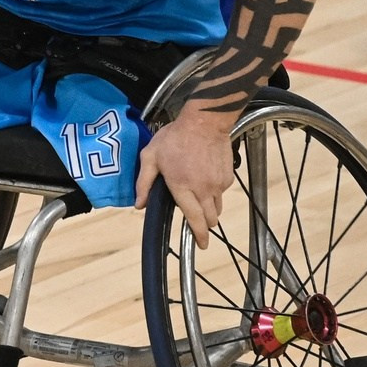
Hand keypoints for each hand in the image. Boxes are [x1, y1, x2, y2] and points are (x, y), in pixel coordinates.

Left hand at [134, 106, 235, 248]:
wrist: (204, 121)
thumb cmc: (176, 136)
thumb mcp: (151, 156)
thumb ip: (144, 183)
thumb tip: (139, 204)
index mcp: (183, 187)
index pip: (194, 219)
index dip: (199, 235)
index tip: (202, 244)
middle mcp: (203, 189)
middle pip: (210, 218)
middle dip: (204, 225)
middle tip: (199, 225)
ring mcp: (217, 183)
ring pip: (217, 207)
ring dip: (210, 209)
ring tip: (200, 200)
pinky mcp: (227, 176)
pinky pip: (222, 192)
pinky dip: (215, 193)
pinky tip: (205, 180)